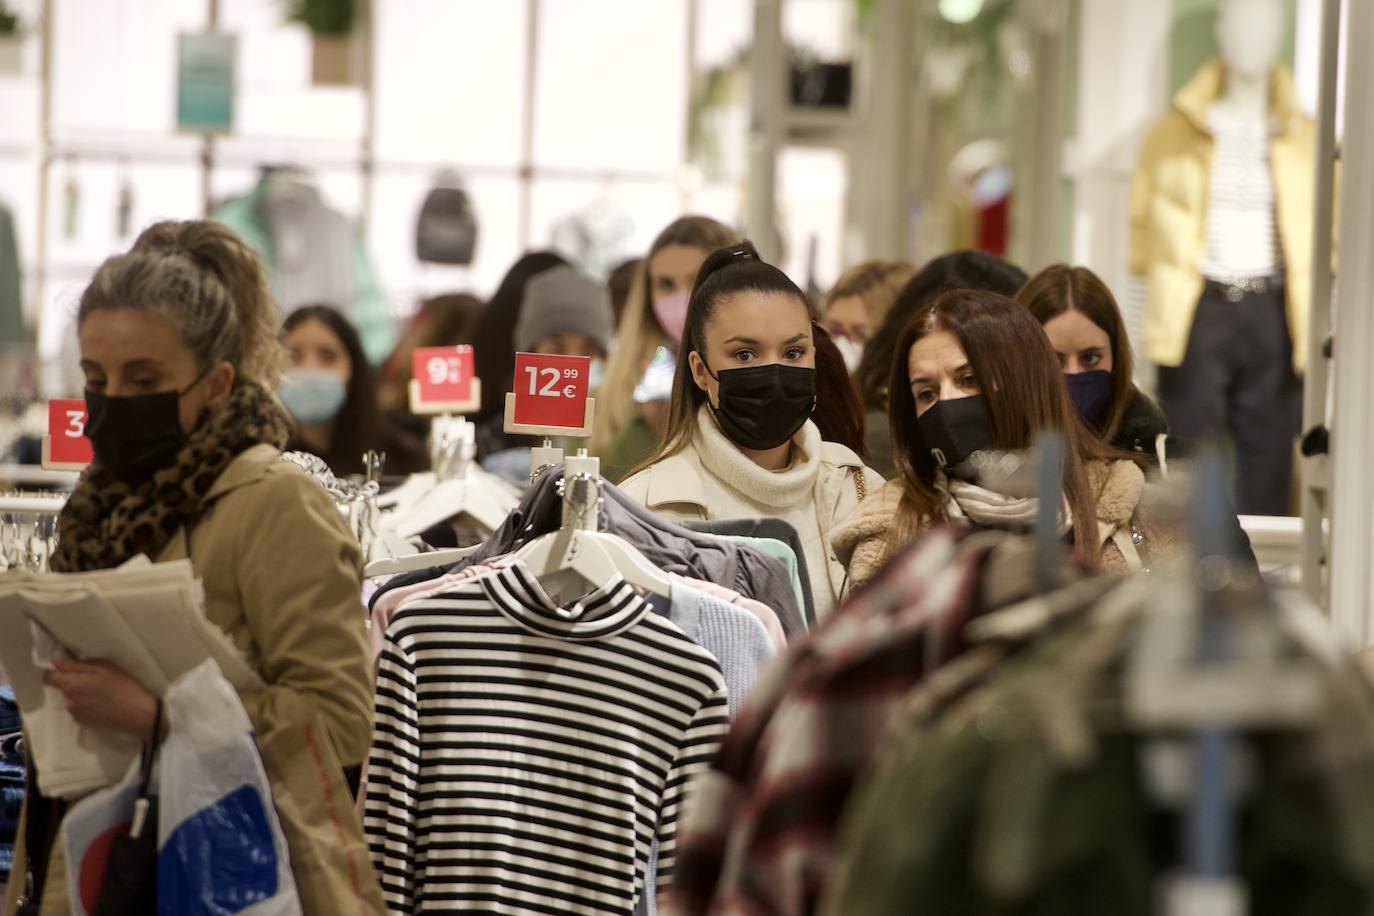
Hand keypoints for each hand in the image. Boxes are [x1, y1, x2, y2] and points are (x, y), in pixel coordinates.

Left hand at [42, 659, 159, 740]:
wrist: (138, 714)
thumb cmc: (123, 686)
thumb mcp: (105, 668)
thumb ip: (77, 665)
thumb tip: (58, 662)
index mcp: (71, 685)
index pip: (48, 677)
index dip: (54, 670)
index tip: (67, 667)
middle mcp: (68, 701)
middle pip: (62, 687)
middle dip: (73, 682)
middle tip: (95, 679)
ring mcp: (74, 714)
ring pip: (71, 698)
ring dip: (80, 694)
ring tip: (101, 693)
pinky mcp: (82, 723)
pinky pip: (78, 709)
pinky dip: (86, 705)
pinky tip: (102, 705)